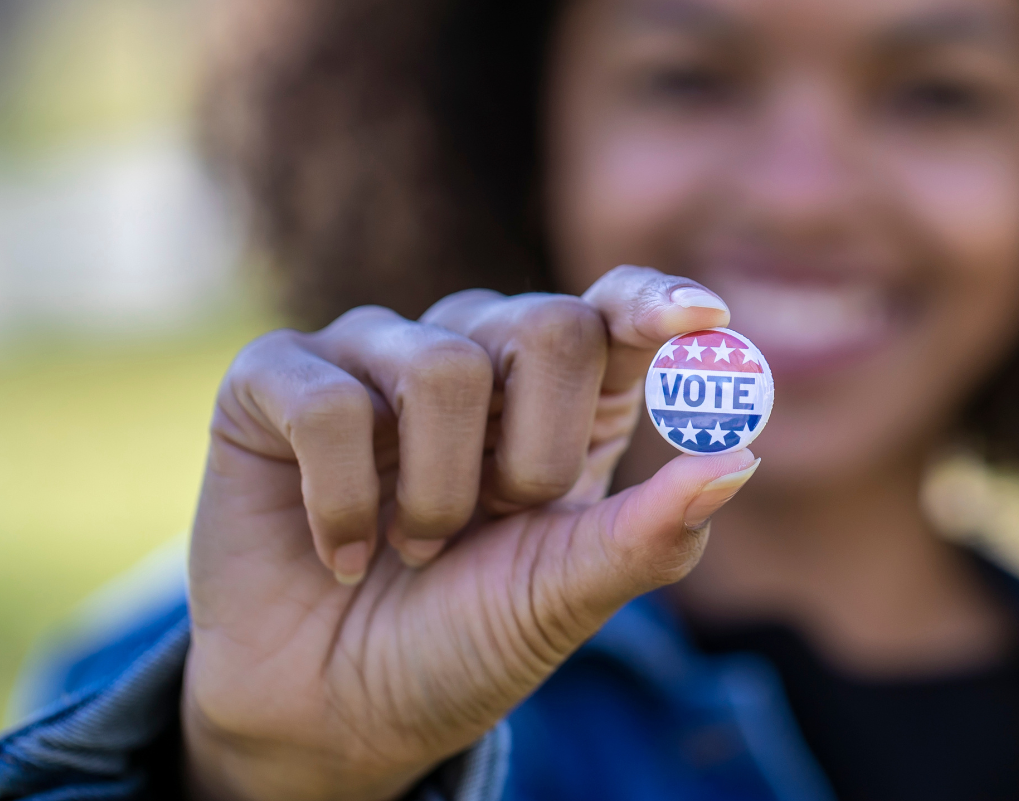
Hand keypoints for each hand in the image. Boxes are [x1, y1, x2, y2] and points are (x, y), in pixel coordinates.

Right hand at [181, 266, 757, 800]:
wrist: (335, 715)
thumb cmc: (465, 641)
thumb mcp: (568, 593)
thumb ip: (652, 531)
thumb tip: (742, 457)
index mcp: (562, 397)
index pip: (614, 309)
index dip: (655, 303)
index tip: (702, 319)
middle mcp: (475, 354)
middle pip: (547, 323)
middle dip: (536, 453)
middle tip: (496, 521)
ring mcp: (373, 356)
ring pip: (441, 366)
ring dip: (437, 496)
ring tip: (415, 550)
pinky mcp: (276, 381)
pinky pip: (331, 402)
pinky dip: (347, 503)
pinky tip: (345, 552)